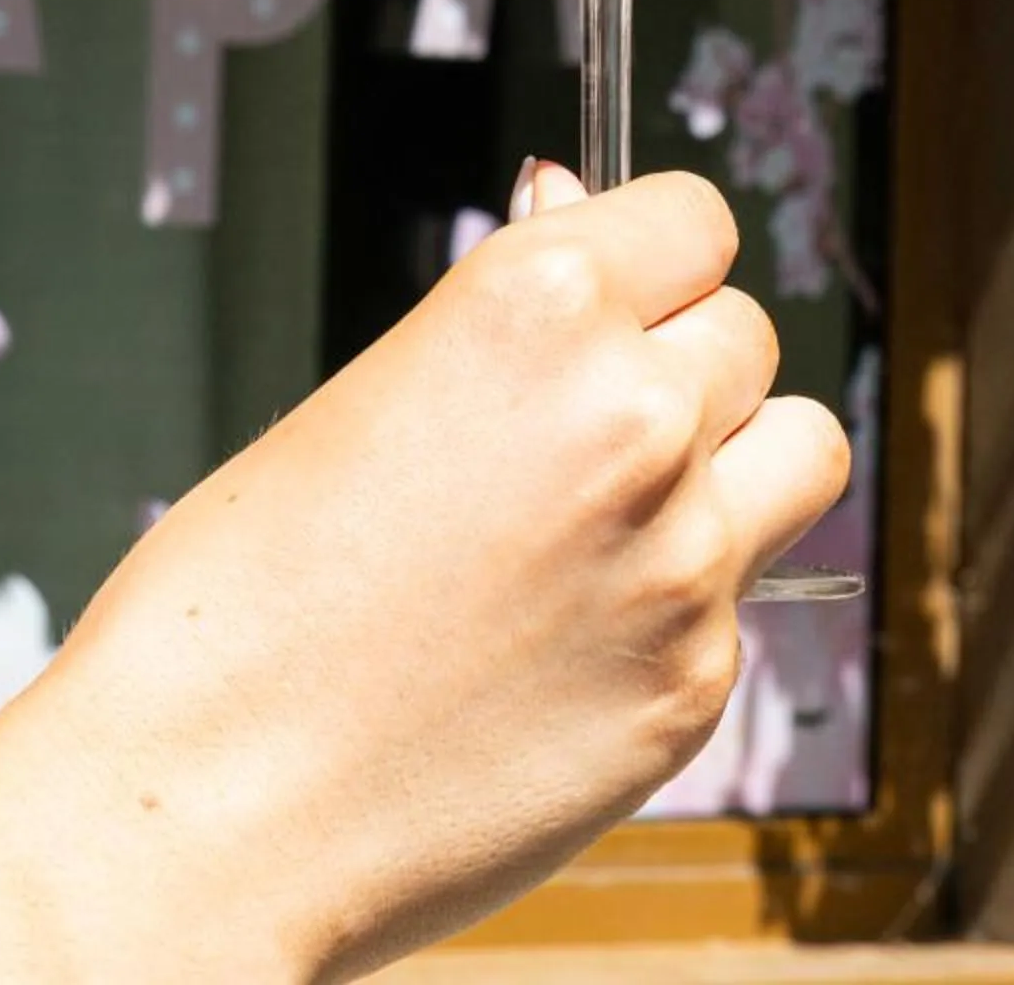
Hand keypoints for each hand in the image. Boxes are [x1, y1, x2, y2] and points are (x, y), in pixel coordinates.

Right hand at [0, 167, 844, 982]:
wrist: (213, 801)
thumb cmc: (246, 600)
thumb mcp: (369, 393)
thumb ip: (511, 314)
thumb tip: (576, 211)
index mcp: (538, 305)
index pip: (694, 219)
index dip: (654, 256)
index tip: (630, 291)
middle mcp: (633, 410)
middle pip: (748, 331)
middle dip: (683, 363)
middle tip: (590, 427)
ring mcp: (683, 551)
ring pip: (801, 449)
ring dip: (741, 464)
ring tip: (637, 513)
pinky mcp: (699, 681)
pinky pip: (749, 595)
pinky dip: (688, 603)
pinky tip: (579, 638)